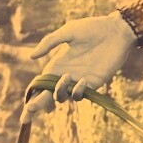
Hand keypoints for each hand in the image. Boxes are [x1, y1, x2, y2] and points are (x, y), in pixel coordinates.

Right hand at [20, 12, 137, 123]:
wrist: (116, 30)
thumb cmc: (92, 28)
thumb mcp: (68, 32)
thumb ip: (50, 42)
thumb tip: (32, 57)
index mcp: (57, 64)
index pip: (41, 84)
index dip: (32, 96)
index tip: (25, 108)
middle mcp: (65, 74)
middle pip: (47, 96)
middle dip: (36, 106)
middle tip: (27, 115)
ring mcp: (78, 80)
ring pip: (62, 97)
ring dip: (59, 92)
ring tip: (66, 76)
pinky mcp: (93, 82)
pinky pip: (80, 94)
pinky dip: (77, 91)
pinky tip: (81, 80)